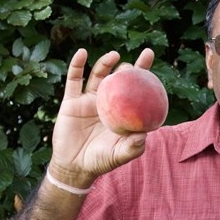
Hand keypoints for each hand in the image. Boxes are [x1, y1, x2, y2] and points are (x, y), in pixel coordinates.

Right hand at [47, 48, 155, 187]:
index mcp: (122, 111)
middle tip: (130, 66)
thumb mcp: (119, 155)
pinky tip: (82, 53)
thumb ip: (133, 147)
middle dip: (126, 68)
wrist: (74, 166)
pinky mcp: (71, 101)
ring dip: (105, 63)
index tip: (148, 53)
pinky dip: (77, 65)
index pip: (135, 88)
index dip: (142, 70)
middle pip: (118, 78)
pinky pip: (74, 80)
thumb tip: (144, 135)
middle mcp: (107, 102)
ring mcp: (89, 99)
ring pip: (97, 75)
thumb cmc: (101, 161)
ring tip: (114, 56)